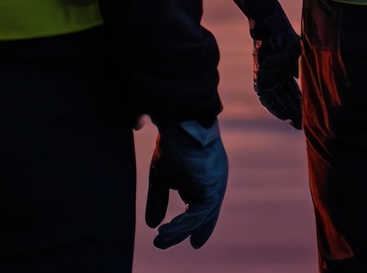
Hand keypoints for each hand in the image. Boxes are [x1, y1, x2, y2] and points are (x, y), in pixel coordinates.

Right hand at [144, 118, 226, 248]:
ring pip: (200, 217)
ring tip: (160, 240)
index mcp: (204, 177)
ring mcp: (215, 184)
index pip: (202, 206)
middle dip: (192, 230)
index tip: (194, 242)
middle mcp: (213, 182)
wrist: (180, 122)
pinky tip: (165, 230)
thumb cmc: (171, 143)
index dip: (196, 224)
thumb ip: (158, 200)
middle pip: (204, 214)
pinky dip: (182, 224)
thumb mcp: (161, 176)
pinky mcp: (212, 187)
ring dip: (179, 231)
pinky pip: (199, 213)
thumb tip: (152, 225)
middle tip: (179, 243)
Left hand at [253, 34, 302, 128]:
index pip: (294, 92)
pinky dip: (277, 109)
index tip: (310, 114)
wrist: (270, 28)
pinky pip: (268, 100)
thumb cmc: (285, 37)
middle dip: (296, 112)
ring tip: (298, 123)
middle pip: (287, 99)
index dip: (302, 103)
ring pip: (278, 102)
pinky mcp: (260, 82)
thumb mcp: (297, 54)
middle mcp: (276, 79)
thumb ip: (301, 67)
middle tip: (305, 124)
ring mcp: (268, 81)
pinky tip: (286, 117)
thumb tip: (307, 80)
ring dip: (288, 113)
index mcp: (285, 72)